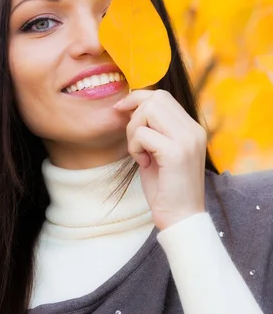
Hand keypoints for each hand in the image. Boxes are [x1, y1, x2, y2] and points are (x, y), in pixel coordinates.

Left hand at [114, 89, 206, 230]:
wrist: (180, 218)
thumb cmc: (166, 188)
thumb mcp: (159, 152)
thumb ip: (153, 130)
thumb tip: (130, 107)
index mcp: (191, 128)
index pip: (162, 95)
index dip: (137, 99)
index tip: (120, 110)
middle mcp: (193, 130)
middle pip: (155, 98)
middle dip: (134, 116)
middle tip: (134, 142)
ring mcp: (187, 140)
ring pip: (148, 111)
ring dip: (134, 133)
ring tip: (141, 155)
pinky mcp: (176, 153)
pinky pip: (142, 134)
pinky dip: (135, 148)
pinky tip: (144, 164)